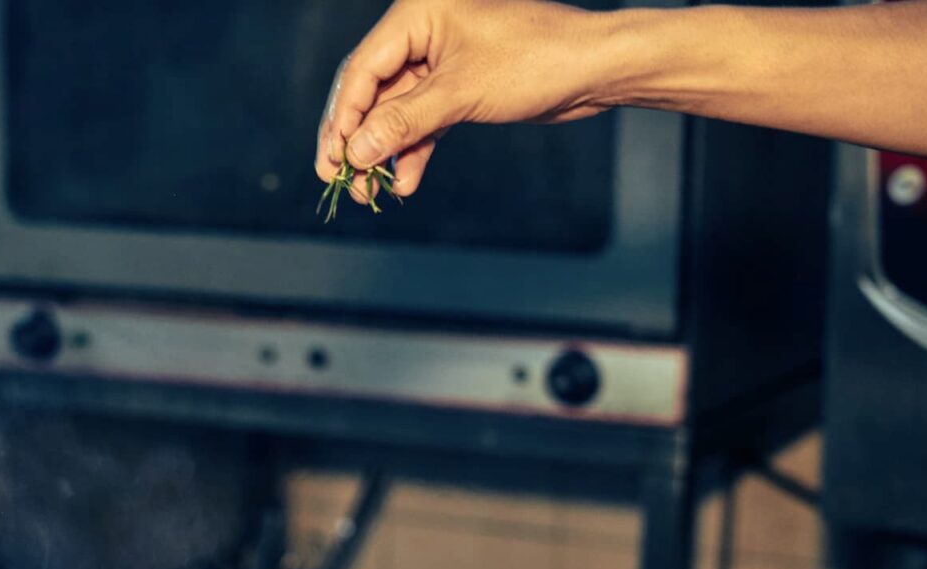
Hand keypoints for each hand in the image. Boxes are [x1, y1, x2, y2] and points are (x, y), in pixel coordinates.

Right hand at [314, 0, 619, 200]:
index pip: (362, 70)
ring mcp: (442, 62)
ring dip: (385, 153)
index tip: (332, 160)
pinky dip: (415, 151)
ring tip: (371, 192)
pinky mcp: (461, 87)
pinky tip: (406, 183)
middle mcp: (424, 33)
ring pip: (397, 112)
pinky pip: (424, 121)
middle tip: (341, 182)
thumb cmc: (533, 61)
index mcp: (418, 14)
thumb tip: (356, 151)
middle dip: (358, 140)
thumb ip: (405, 121)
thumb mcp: (461, 92)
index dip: (343, 118)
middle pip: (372, 93)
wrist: (594, 68)